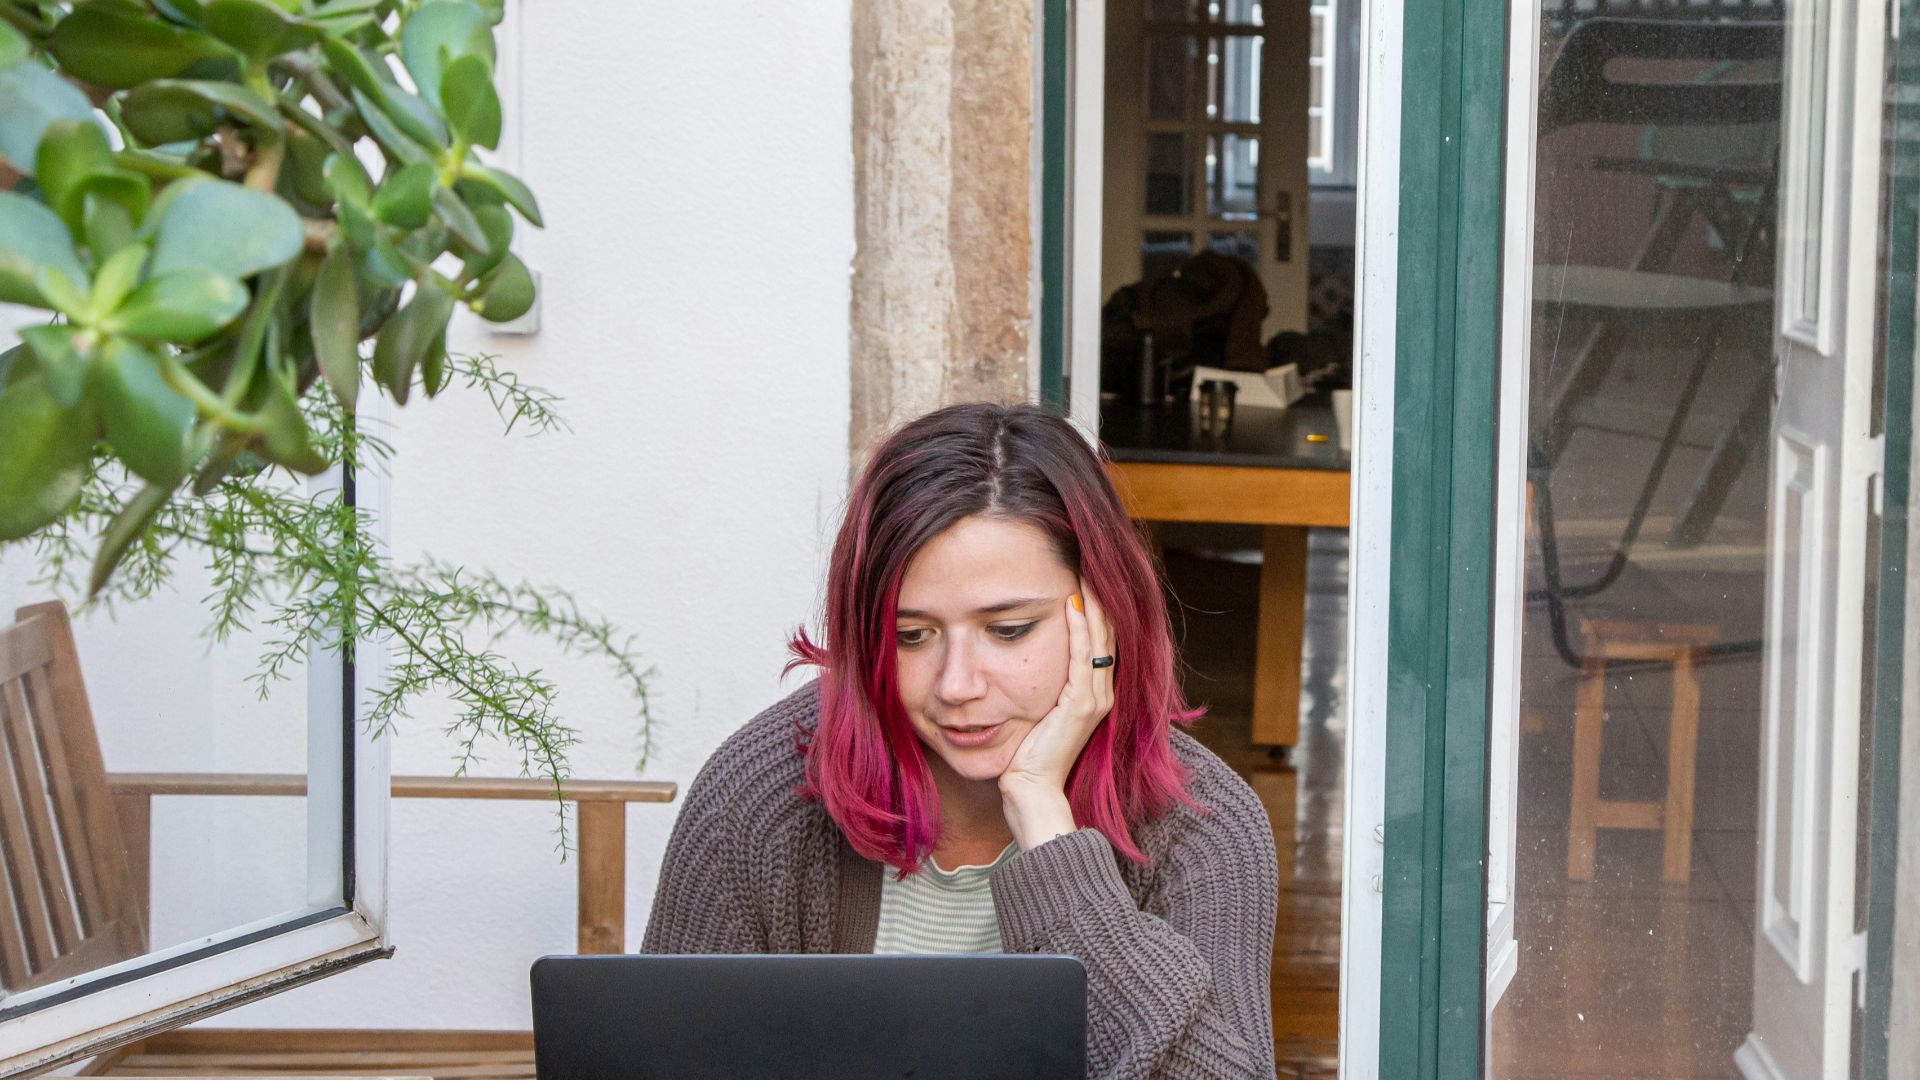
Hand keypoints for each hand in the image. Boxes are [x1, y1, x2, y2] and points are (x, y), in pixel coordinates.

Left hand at [999, 581, 1115, 849]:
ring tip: (1084, 572)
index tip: (1083, 575)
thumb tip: (1021, 657)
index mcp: (1091, 693)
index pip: (1098, 640)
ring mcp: (1094, 700)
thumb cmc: (1026, 753)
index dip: (1095, 608)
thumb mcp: (1035, 710)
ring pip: (1098, 640)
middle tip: (1088, 562)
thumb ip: (1039, 685)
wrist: (1029, 790)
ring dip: (1092, 604)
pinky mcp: (1081, 707)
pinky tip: (1071, 605)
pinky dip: (1079, 629)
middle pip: (1105, 634)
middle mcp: (1100, 693)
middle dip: (1098, 597)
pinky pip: (1083, 658)